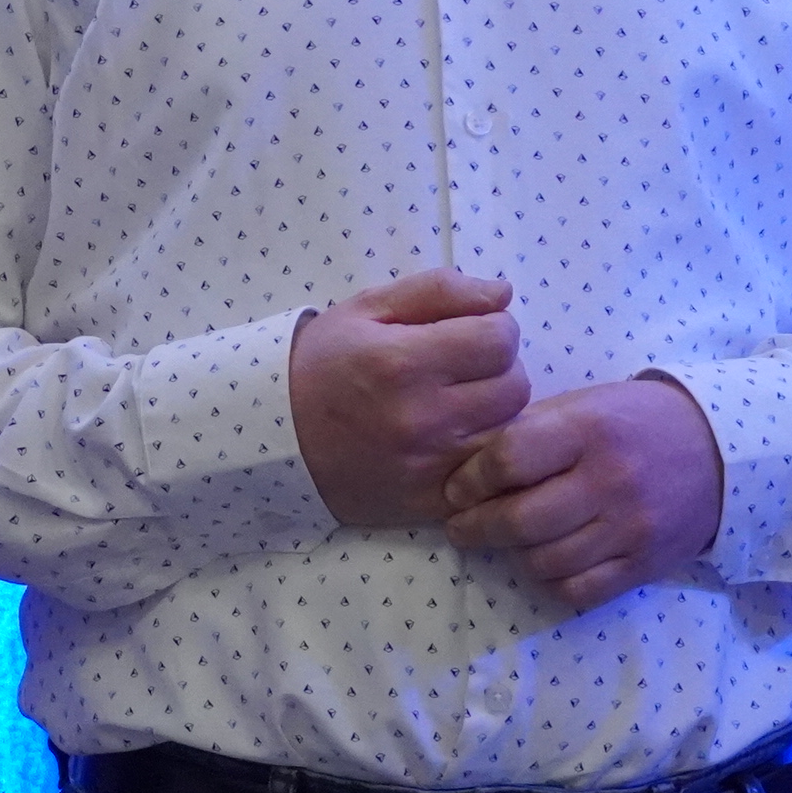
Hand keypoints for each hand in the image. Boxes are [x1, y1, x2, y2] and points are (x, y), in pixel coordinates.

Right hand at [290, 271, 530, 526]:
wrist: (276, 436)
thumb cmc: (324, 363)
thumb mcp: (368, 308)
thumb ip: (439, 291)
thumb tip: (503, 294)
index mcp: (403, 361)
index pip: (500, 339)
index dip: (494, 328)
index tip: (472, 332)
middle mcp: (421, 417)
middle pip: (515, 386)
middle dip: (499, 370)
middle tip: (467, 369)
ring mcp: (428, 466)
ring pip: (509, 433)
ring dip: (495, 414)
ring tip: (461, 405)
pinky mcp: (430, 501)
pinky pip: (490, 477)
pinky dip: (483, 457)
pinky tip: (456, 442)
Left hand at [439, 375, 725, 611]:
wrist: (717, 451)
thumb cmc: (633, 423)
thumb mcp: (583, 406)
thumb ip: (530, 433)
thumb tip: (465, 468)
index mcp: (587, 430)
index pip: (508, 460)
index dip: (470, 480)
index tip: (455, 489)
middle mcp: (609, 479)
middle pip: (520, 520)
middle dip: (475, 528)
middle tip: (461, 527)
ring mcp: (630, 526)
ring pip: (545, 560)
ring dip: (512, 556)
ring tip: (505, 542)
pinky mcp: (645, 563)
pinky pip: (579, 590)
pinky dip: (552, 580)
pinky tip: (545, 562)